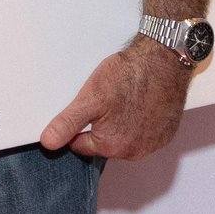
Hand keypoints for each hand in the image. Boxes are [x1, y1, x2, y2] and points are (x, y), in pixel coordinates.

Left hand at [38, 37, 190, 159]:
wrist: (163, 61)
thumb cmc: (129, 77)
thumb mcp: (89, 98)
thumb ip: (67, 123)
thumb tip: (48, 142)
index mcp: (112, 146)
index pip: (80, 145)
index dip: (76, 127)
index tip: (83, 109)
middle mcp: (134, 152)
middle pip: (104, 143)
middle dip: (100, 124)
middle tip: (104, 100)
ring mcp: (153, 144)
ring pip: (125, 138)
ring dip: (120, 123)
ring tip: (121, 98)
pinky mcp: (166, 133)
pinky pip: (145, 132)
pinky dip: (140, 120)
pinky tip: (138, 102)